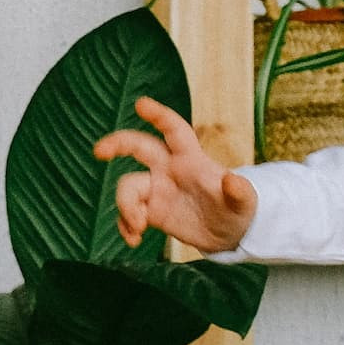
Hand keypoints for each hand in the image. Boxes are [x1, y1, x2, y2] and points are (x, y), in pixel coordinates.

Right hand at [92, 97, 258, 252]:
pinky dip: (125, 226)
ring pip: (128, 188)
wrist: (228, 234)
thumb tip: (233, 180)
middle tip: (99, 151)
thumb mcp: (244, 202)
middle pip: (138, 147)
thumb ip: (239, 191)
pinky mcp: (151, 212)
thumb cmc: (238, 210)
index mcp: (191, 159)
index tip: (141, 104)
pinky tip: (134, 240)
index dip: (159, 116)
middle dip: (117, 144)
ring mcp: (157, 190)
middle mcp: (169, 169)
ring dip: (126, 208)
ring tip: (138, 229)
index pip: (174, 131)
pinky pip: (127, 214)